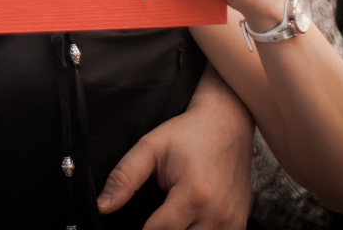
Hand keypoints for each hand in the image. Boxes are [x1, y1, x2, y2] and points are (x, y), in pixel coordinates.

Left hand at [98, 72, 252, 229]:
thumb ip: (124, 177)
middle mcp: (217, 214)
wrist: (229, 122)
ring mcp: (232, 222)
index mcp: (194, 195)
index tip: (134, 222)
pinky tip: (187, 222)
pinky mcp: (240, 224)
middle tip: (153, 217)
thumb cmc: (188, 133)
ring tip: (171, 218)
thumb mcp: (150, 147)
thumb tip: (102, 206)